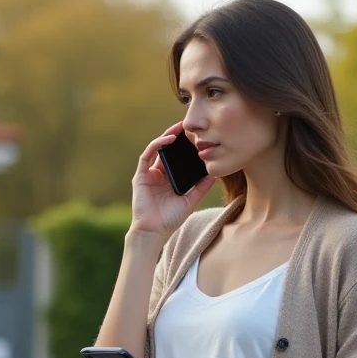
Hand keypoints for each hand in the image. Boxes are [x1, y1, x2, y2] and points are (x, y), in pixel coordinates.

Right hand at [129, 122, 216, 242]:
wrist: (154, 232)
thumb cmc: (170, 219)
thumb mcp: (191, 201)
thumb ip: (201, 187)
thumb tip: (215, 174)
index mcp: (169, 178)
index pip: (177, 157)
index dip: (186, 145)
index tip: (198, 136)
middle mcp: (158, 173)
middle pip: (167, 149)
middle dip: (177, 136)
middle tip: (190, 126)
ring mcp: (148, 174)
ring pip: (157, 148)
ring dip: (168, 136)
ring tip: (180, 127)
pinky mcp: (141, 175)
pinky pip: (147, 155)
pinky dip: (157, 145)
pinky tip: (169, 139)